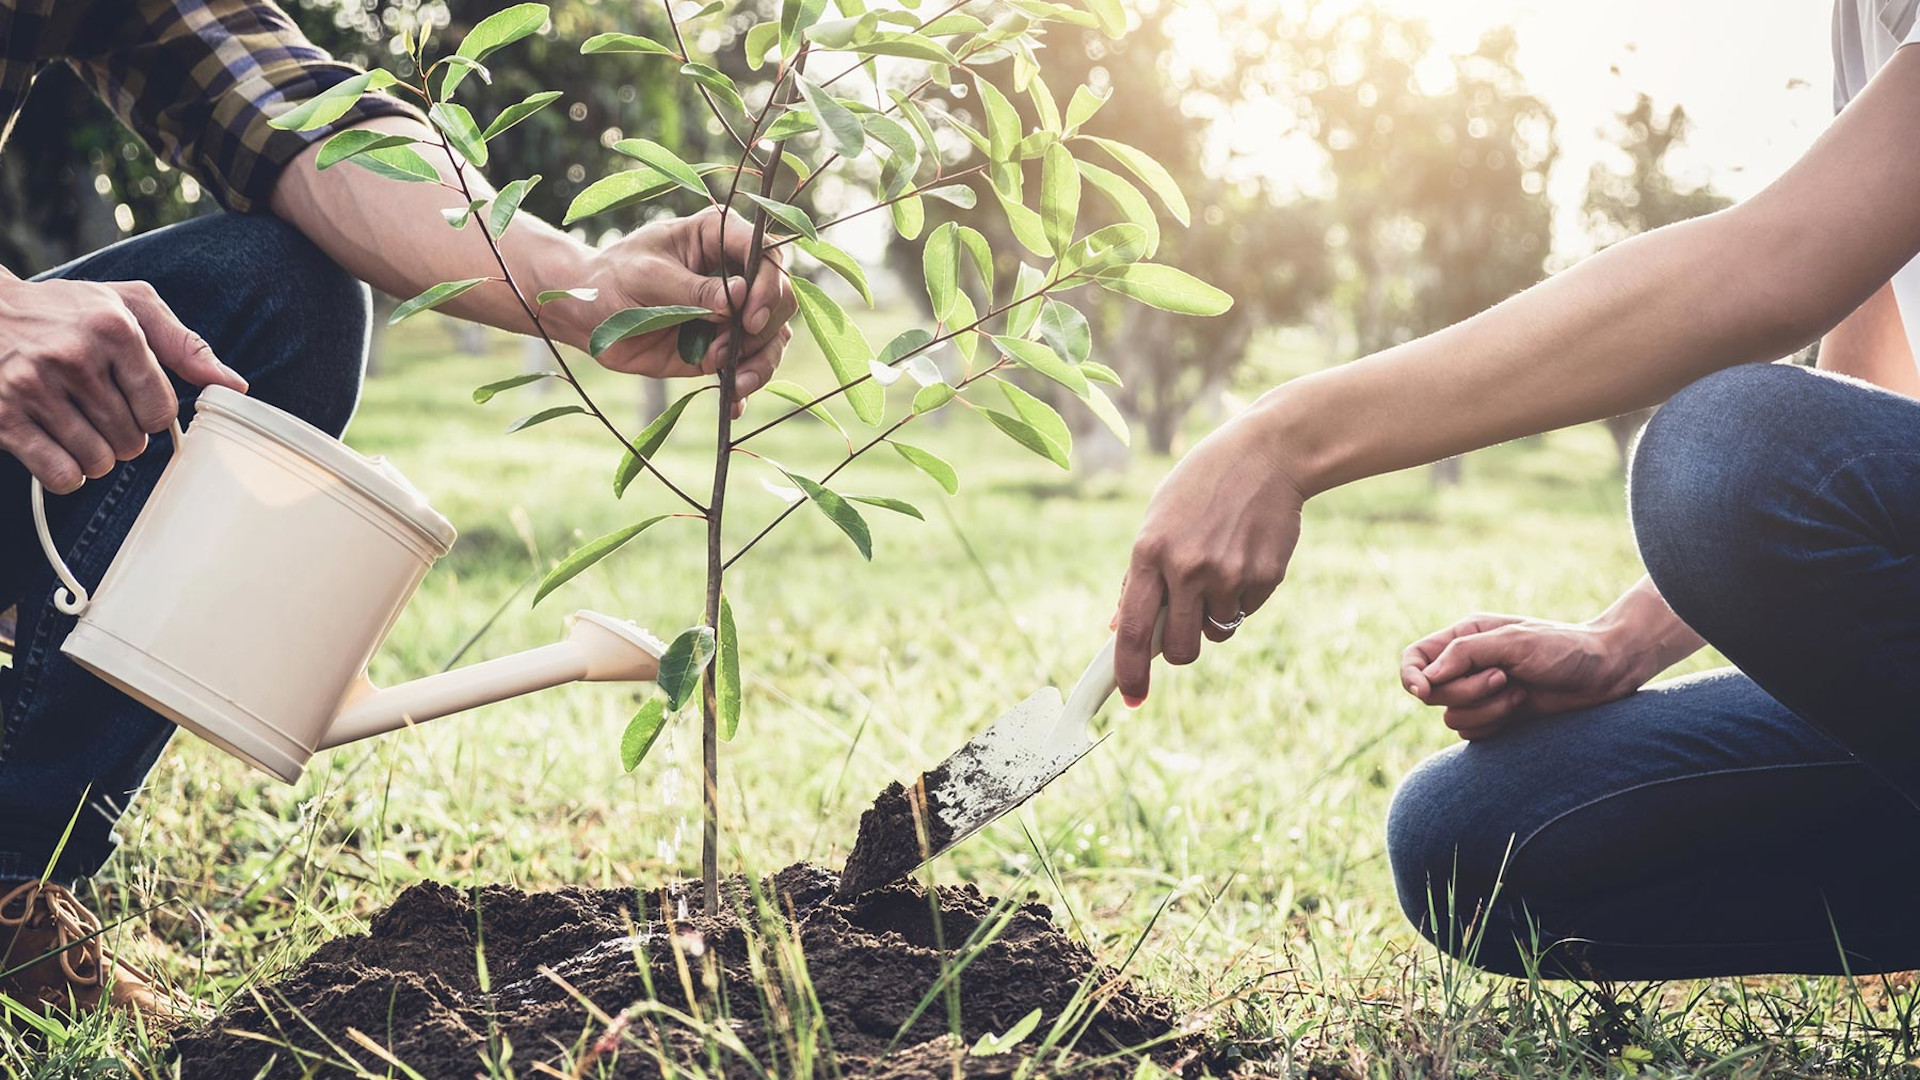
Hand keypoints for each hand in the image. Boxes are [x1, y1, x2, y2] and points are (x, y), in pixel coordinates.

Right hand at [0, 276, 246, 492]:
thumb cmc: (65, 310)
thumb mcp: (128, 306)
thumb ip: (184, 345)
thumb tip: (236, 386)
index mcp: (113, 328)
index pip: (162, 409)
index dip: (153, 414)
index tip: (135, 402)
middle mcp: (73, 357)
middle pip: (132, 441)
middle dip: (125, 436)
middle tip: (102, 413)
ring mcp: (33, 387)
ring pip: (98, 462)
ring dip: (96, 456)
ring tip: (80, 427)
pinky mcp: (3, 416)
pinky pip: (60, 474)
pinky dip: (67, 473)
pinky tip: (58, 447)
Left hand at [560, 206, 794, 415]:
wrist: (588, 315)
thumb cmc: (613, 278)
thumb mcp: (648, 276)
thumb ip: (692, 289)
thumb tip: (738, 297)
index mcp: (719, 237)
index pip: (766, 255)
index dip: (769, 285)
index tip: (749, 317)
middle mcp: (735, 273)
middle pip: (780, 299)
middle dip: (765, 328)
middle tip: (731, 349)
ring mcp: (732, 313)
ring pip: (773, 336)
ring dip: (761, 362)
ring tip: (737, 383)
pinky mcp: (722, 347)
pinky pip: (749, 366)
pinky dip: (745, 386)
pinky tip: (733, 405)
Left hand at [1114, 403, 1304, 705]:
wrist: (1267, 454)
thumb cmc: (1202, 487)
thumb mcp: (1158, 520)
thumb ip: (1138, 576)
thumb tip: (1117, 627)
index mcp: (1150, 552)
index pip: (1132, 630)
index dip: (1129, 672)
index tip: (1131, 698)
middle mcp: (1187, 568)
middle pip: (1180, 649)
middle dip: (1180, 650)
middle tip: (1185, 626)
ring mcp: (1229, 574)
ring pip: (1217, 632)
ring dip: (1214, 615)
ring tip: (1220, 566)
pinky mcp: (1265, 576)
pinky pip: (1246, 611)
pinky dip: (1243, 596)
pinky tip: (1245, 554)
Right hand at [1400, 614, 1648, 739]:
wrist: (1605, 672)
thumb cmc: (1563, 648)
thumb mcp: (1513, 641)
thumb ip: (1465, 653)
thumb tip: (1426, 678)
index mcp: (1464, 637)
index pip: (1414, 658)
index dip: (1410, 676)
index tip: (1424, 691)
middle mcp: (1466, 665)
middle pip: (1432, 693)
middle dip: (1466, 692)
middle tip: (1502, 679)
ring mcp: (1480, 694)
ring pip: (1451, 716)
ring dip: (1486, 710)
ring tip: (1519, 693)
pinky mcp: (1495, 718)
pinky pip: (1471, 733)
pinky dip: (1494, 724)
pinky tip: (1521, 708)